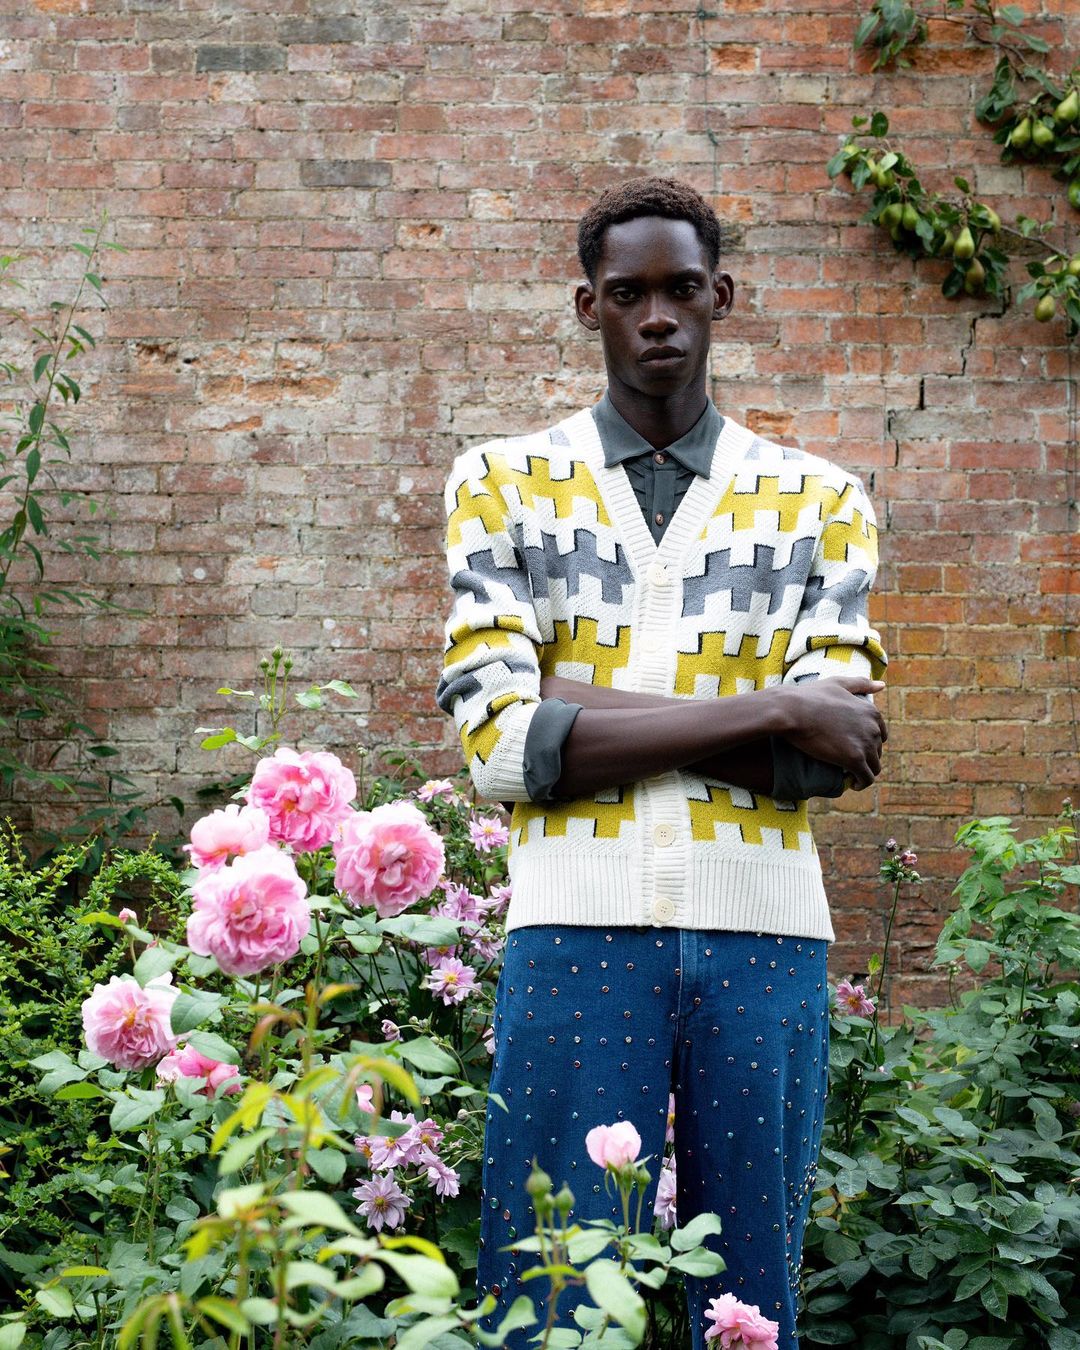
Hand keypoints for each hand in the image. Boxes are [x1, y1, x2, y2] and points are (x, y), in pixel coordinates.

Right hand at [772, 676, 886, 789]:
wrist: (793, 710)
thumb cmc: (810, 696)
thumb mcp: (839, 683)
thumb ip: (861, 684)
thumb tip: (882, 685)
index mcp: (871, 711)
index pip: (880, 734)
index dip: (868, 742)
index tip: (854, 747)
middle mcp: (873, 728)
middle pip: (877, 750)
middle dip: (866, 757)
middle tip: (849, 762)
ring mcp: (865, 744)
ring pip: (874, 766)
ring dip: (865, 772)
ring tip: (851, 775)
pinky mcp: (854, 759)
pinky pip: (866, 778)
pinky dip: (862, 783)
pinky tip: (854, 784)